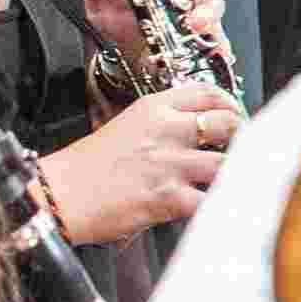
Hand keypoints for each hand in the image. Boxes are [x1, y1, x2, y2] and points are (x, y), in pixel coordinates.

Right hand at [43, 81, 239, 242]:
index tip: (235, 116)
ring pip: (226, 163)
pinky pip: (210, 201)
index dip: (230, 105)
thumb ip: (161, 125)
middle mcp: (166, 130)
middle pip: (227, 124)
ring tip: (230, 181)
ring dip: (232, 174)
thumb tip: (196, 133)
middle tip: (241, 150)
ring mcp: (169, 163)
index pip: (208, 94)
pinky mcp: (167, 197)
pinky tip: (217, 207)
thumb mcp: (125, 126)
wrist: (59, 195)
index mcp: (154, 108)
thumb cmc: (87, 166)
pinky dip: (218, 206)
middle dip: (240, 138)